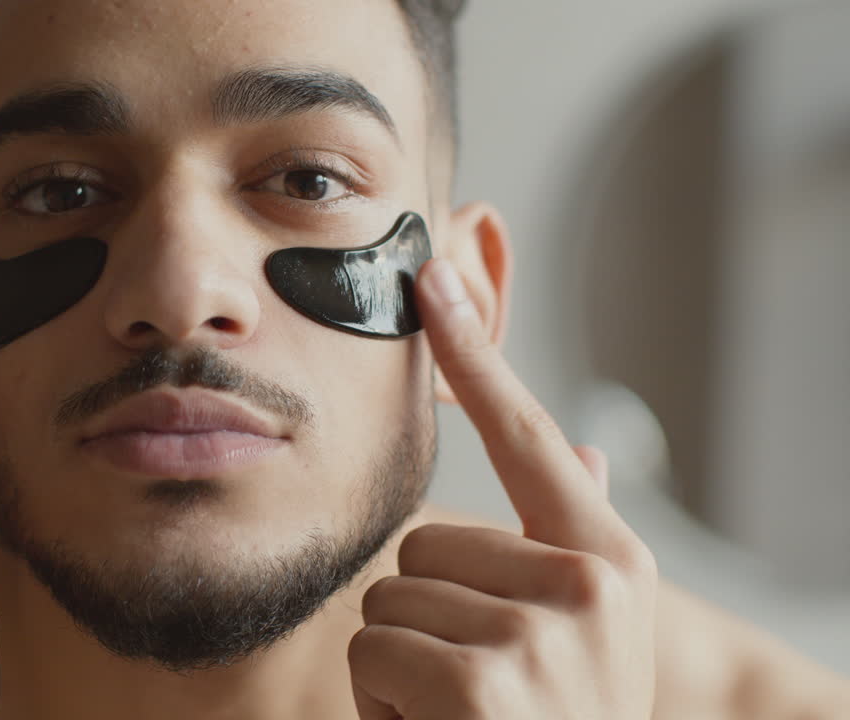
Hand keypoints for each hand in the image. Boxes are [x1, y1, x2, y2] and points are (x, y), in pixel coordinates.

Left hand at [348, 258, 657, 718]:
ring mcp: (538, 636)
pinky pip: (373, 649)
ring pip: (388, 598)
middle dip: (427, 618)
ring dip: (402, 668)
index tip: (432, 277)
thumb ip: (573, 542)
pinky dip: (384, 706)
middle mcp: (585, 587)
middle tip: (477, 688)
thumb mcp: (587, 639)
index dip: (476, 351)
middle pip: (423, 542)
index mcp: (606, 563)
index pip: (527, 434)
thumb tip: (577, 453)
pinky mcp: (478, 684)